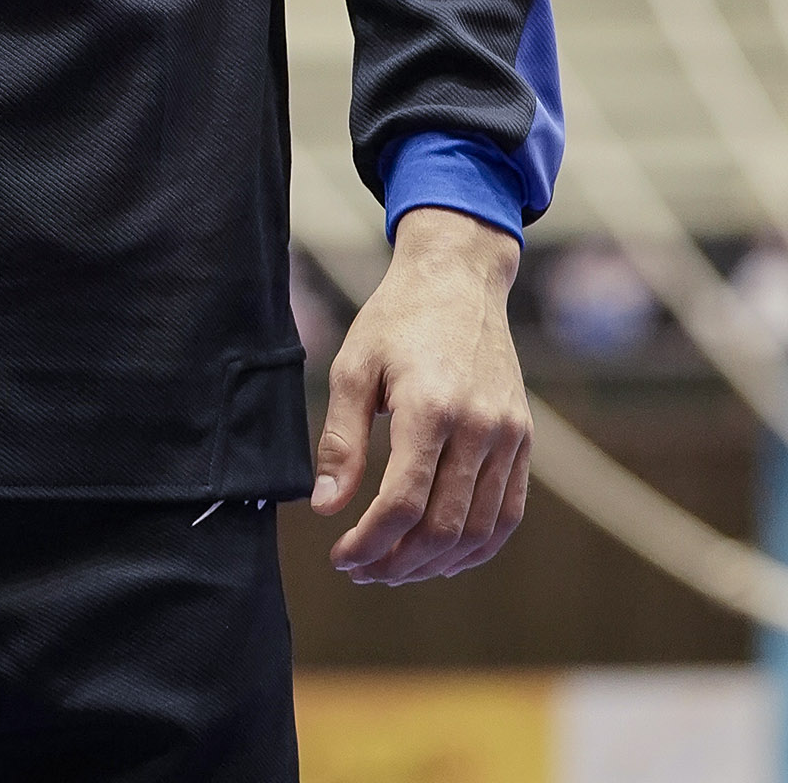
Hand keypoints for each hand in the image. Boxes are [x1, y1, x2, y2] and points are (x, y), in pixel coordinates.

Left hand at [310, 206, 530, 583]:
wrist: (458, 278)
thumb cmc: (396, 319)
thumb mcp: (353, 367)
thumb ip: (339, 441)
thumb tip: (325, 508)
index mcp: (430, 406)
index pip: (403, 503)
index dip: (370, 542)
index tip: (340, 556)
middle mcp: (478, 426)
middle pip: (443, 527)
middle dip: (397, 562)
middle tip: (362, 570)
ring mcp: (509, 436)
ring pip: (478, 531)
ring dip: (434, 564)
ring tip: (394, 569)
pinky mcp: (524, 440)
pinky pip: (508, 514)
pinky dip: (477, 547)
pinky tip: (442, 557)